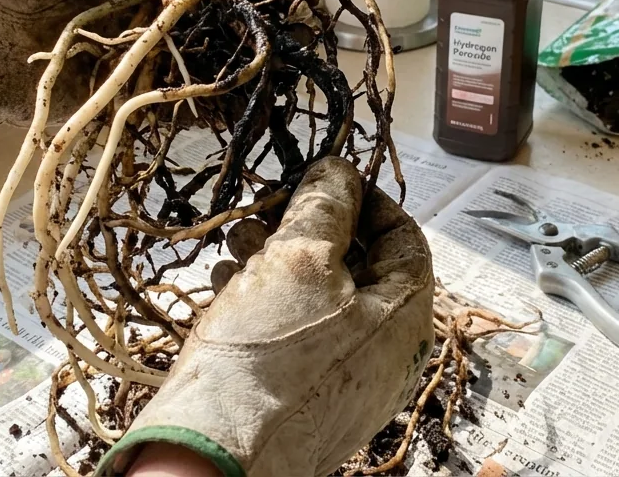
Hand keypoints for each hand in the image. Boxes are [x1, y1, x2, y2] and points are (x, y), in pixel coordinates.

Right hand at [97, 157, 435, 476]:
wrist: (212, 456)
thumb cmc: (266, 360)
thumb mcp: (299, 261)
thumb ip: (325, 206)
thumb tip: (339, 170)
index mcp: (406, 318)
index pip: (405, 238)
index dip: (366, 198)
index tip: (326, 177)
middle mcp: (385, 353)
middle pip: (358, 266)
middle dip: (309, 228)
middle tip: (267, 209)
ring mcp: (346, 380)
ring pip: (320, 297)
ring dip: (279, 259)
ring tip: (236, 242)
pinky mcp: (304, 398)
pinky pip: (295, 333)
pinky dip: (265, 299)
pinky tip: (228, 284)